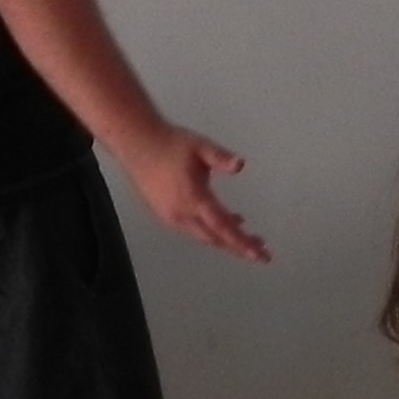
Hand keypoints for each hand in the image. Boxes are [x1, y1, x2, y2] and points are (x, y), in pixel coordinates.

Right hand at [109, 125, 270, 262]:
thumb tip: (241, 165)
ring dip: (225, 239)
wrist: (137, 144)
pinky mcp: (164, 215)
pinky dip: (210, 231)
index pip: (223, 228)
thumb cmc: (171, 144)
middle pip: (215, 239)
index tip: (261, 255)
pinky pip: (193, 230)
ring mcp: (171, 218)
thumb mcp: (201, 146)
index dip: (243, 242)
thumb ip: (221, 158)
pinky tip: (221, 221)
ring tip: (247, 236)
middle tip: (262, 251)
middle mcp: (182, 215)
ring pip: (203, 236)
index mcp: (194, 199)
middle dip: (239, 246)